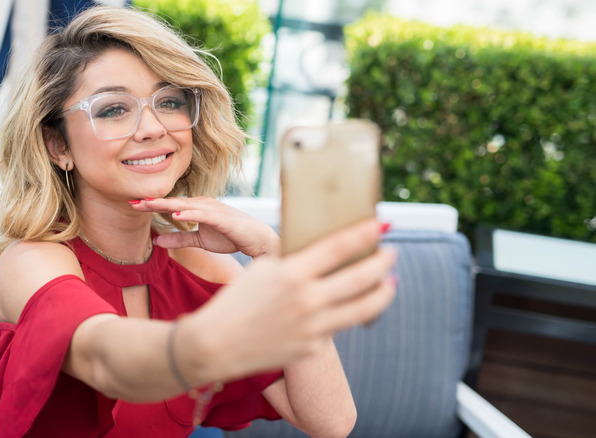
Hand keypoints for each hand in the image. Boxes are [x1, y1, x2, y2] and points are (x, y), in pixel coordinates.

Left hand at [129, 197, 279, 257]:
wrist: (257, 239)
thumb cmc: (230, 236)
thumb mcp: (200, 240)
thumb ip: (179, 239)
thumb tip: (156, 241)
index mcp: (197, 207)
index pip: (170, 205)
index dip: (151, 205)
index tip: (132, 205)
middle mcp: (202, 204)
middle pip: (173, 202)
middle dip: (153, 202)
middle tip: (132, 201)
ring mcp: (212, 209)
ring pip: (185, 205)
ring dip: (166, 204)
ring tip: (149, 204)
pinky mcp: (222, 218)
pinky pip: (203, 215)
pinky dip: (189, 214)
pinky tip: (176, 216)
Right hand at [178, 219, 397, 381]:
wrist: (214, 346)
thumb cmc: (235, 303)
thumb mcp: (262, 271)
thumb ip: (294, 262)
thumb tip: (326, 251)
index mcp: (291, 274)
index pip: (338, 247)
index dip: (364, 234)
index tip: (382, 225)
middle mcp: (306, 299)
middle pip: (361, 277)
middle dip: (383, 262)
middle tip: (392, 253)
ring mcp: (313, 327)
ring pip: (363, 307)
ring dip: (382, 292)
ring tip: (390, 283)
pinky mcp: (313, 347)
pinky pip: (339, 326)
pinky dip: (349, 313)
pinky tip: (353, 306)